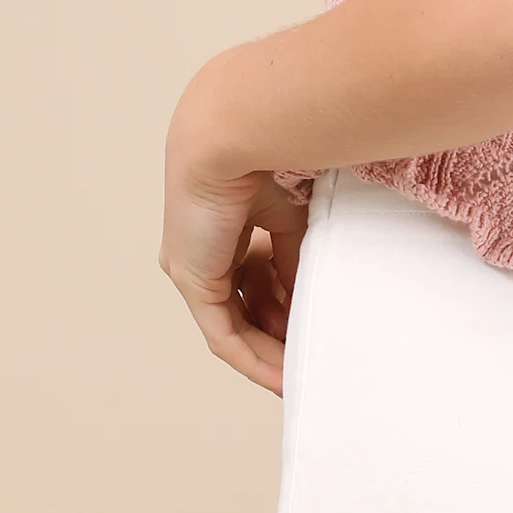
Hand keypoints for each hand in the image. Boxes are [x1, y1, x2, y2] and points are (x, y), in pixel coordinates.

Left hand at [159, 118, 309, 397]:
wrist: (232, 135)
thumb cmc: (266, 155)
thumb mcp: (292, 215)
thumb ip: (297, 256)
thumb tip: (307, 294)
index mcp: (228, 223)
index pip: (260, 274)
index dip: (290, 301)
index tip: (317, 322)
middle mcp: (206, 250)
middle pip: (248, 305)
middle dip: (283, 332)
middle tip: (315, 354)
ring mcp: (196, 268)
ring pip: (237, 326)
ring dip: (272, 351)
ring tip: (306, 369)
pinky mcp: (194, 282)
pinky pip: (225, 335)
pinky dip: (255, 358)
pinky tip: (281, 378)